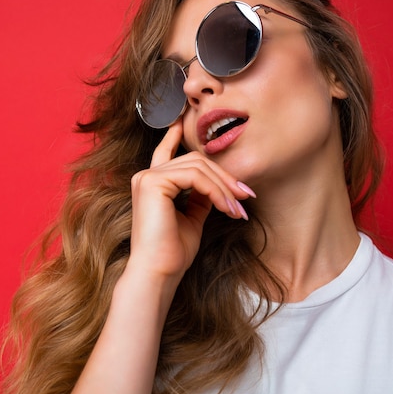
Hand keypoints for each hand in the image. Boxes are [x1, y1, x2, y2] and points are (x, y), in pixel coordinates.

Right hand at [128, 123, 254, 281]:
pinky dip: (215, 191)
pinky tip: (226, 208)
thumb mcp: (191, 218)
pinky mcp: (152, 182)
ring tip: (238, 209)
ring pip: (197, 166)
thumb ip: (199, 198)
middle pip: (194, 161)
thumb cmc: (173, 252)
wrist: (159, 273)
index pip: (164, 152)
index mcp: (152, 184)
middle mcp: (146, 177)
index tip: (180, 121)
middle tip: (246, 197)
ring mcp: (147, 177)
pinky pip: (194, 177)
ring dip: (224, 187)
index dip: (173, 136)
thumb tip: (215, 186)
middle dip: (224, 177)